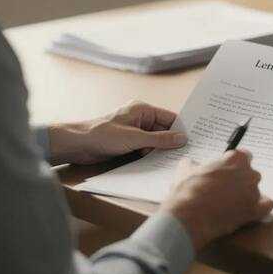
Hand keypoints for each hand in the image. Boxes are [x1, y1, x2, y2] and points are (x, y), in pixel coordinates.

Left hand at [48, 101, 187, 164]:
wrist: (78, 145)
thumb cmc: (102, 135)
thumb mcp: (135, 138)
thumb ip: (159, 139)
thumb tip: (182, 139)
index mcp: (143, 109)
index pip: (170, 117)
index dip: (181, 128)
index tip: (194, 140)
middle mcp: (140, 118)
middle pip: (164, 130)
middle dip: (172, 142)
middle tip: (186, 154)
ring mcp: (135, 131)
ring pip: (155, 141)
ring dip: (161, 150)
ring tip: (172, 161)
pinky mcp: (129, 143)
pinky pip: (146, 148)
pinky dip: (151, 155)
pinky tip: (158, 163)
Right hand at [160, 149, 272, 251]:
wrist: (190, 215)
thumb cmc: (187, 190)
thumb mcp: (185, 169)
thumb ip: (194, 164)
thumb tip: (191, 164)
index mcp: (235, 158)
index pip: (244, 156)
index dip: (235, 164)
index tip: (228, 170)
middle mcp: (248, 173)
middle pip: (251, 174)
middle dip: (240, 181)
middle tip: (226, 189)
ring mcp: (253, 192)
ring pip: (256, 191)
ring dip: (246, 196)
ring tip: (230, 204)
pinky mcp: (254, 211)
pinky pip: (266, 206)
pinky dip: (260, 208)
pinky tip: (250, 211)